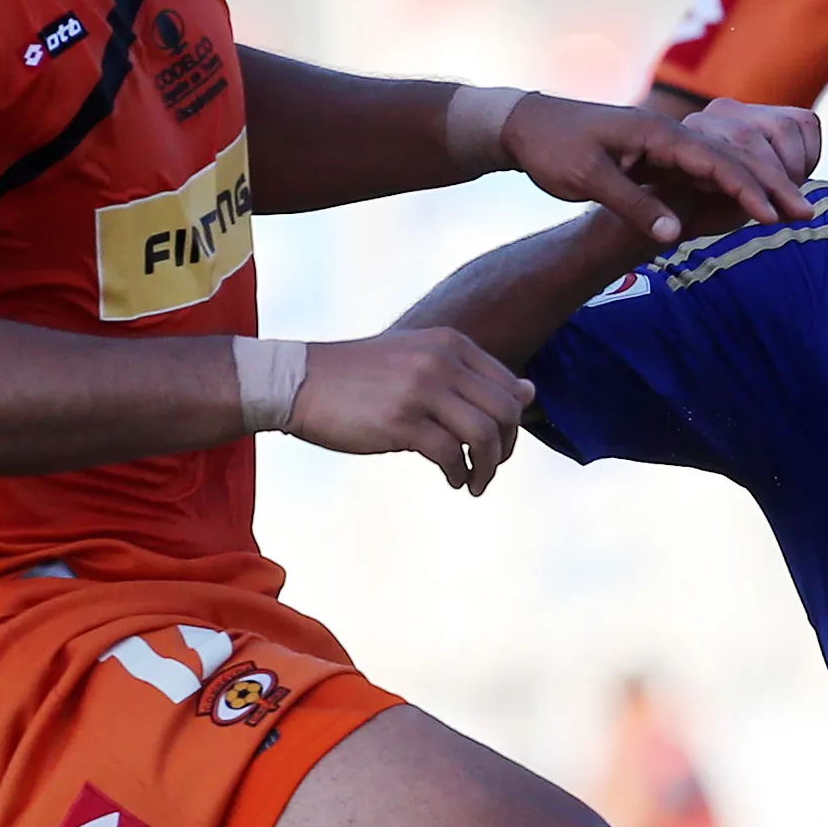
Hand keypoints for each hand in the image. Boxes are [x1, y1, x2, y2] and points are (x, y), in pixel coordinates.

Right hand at [283, 326, 533, 494]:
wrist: (298, 381)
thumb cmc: (361, 378)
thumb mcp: (421, 361)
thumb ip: (473, 376)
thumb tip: (530, 392)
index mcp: (451, 344)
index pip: (509, 387)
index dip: (513, 423)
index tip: (498, 445)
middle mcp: (441, 361)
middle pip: (506, 412)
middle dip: (506, 448)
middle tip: (490, 467)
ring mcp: (421, 389)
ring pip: (485, 435)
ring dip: (487, 467)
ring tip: (473, 482)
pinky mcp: (401, 420)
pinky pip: (451, 454)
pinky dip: (459, 473)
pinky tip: (452, 480)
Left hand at [487, 92, 814, 244]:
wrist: (526, 124)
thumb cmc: (552, 148)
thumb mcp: (587, 178)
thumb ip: (632, 203)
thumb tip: (673, 233)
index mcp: (656, 133)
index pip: (715, 161)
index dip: (746, 189)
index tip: (773, 213)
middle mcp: (668, 133)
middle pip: (731, 160)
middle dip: (770, 187)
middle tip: (806, 213)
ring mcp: (666, 142)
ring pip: (723, 165)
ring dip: (759, 187)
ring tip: (792, 210)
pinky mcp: (658, 154)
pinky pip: (706, 170)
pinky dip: (734, 186)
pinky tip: (754, 203)